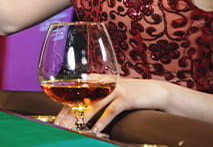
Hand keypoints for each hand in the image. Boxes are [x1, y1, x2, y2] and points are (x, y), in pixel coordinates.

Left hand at [53, 78, 168, 133]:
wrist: (156, 91)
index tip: (56, 121)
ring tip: (73, 129)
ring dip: (82, 119)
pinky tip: (96, 130)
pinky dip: (102, 121)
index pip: (75, 95)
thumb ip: (97, 98)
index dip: (64, 108)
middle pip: (81, 99)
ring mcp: (114, 89)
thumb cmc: (131, 95)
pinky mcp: (126, 97)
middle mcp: (103, 83)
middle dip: (69, 114)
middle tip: (60, 126)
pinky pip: (110, 110)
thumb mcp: (111, 93)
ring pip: (93, 105)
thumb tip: (80, 113)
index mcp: (96, 81)